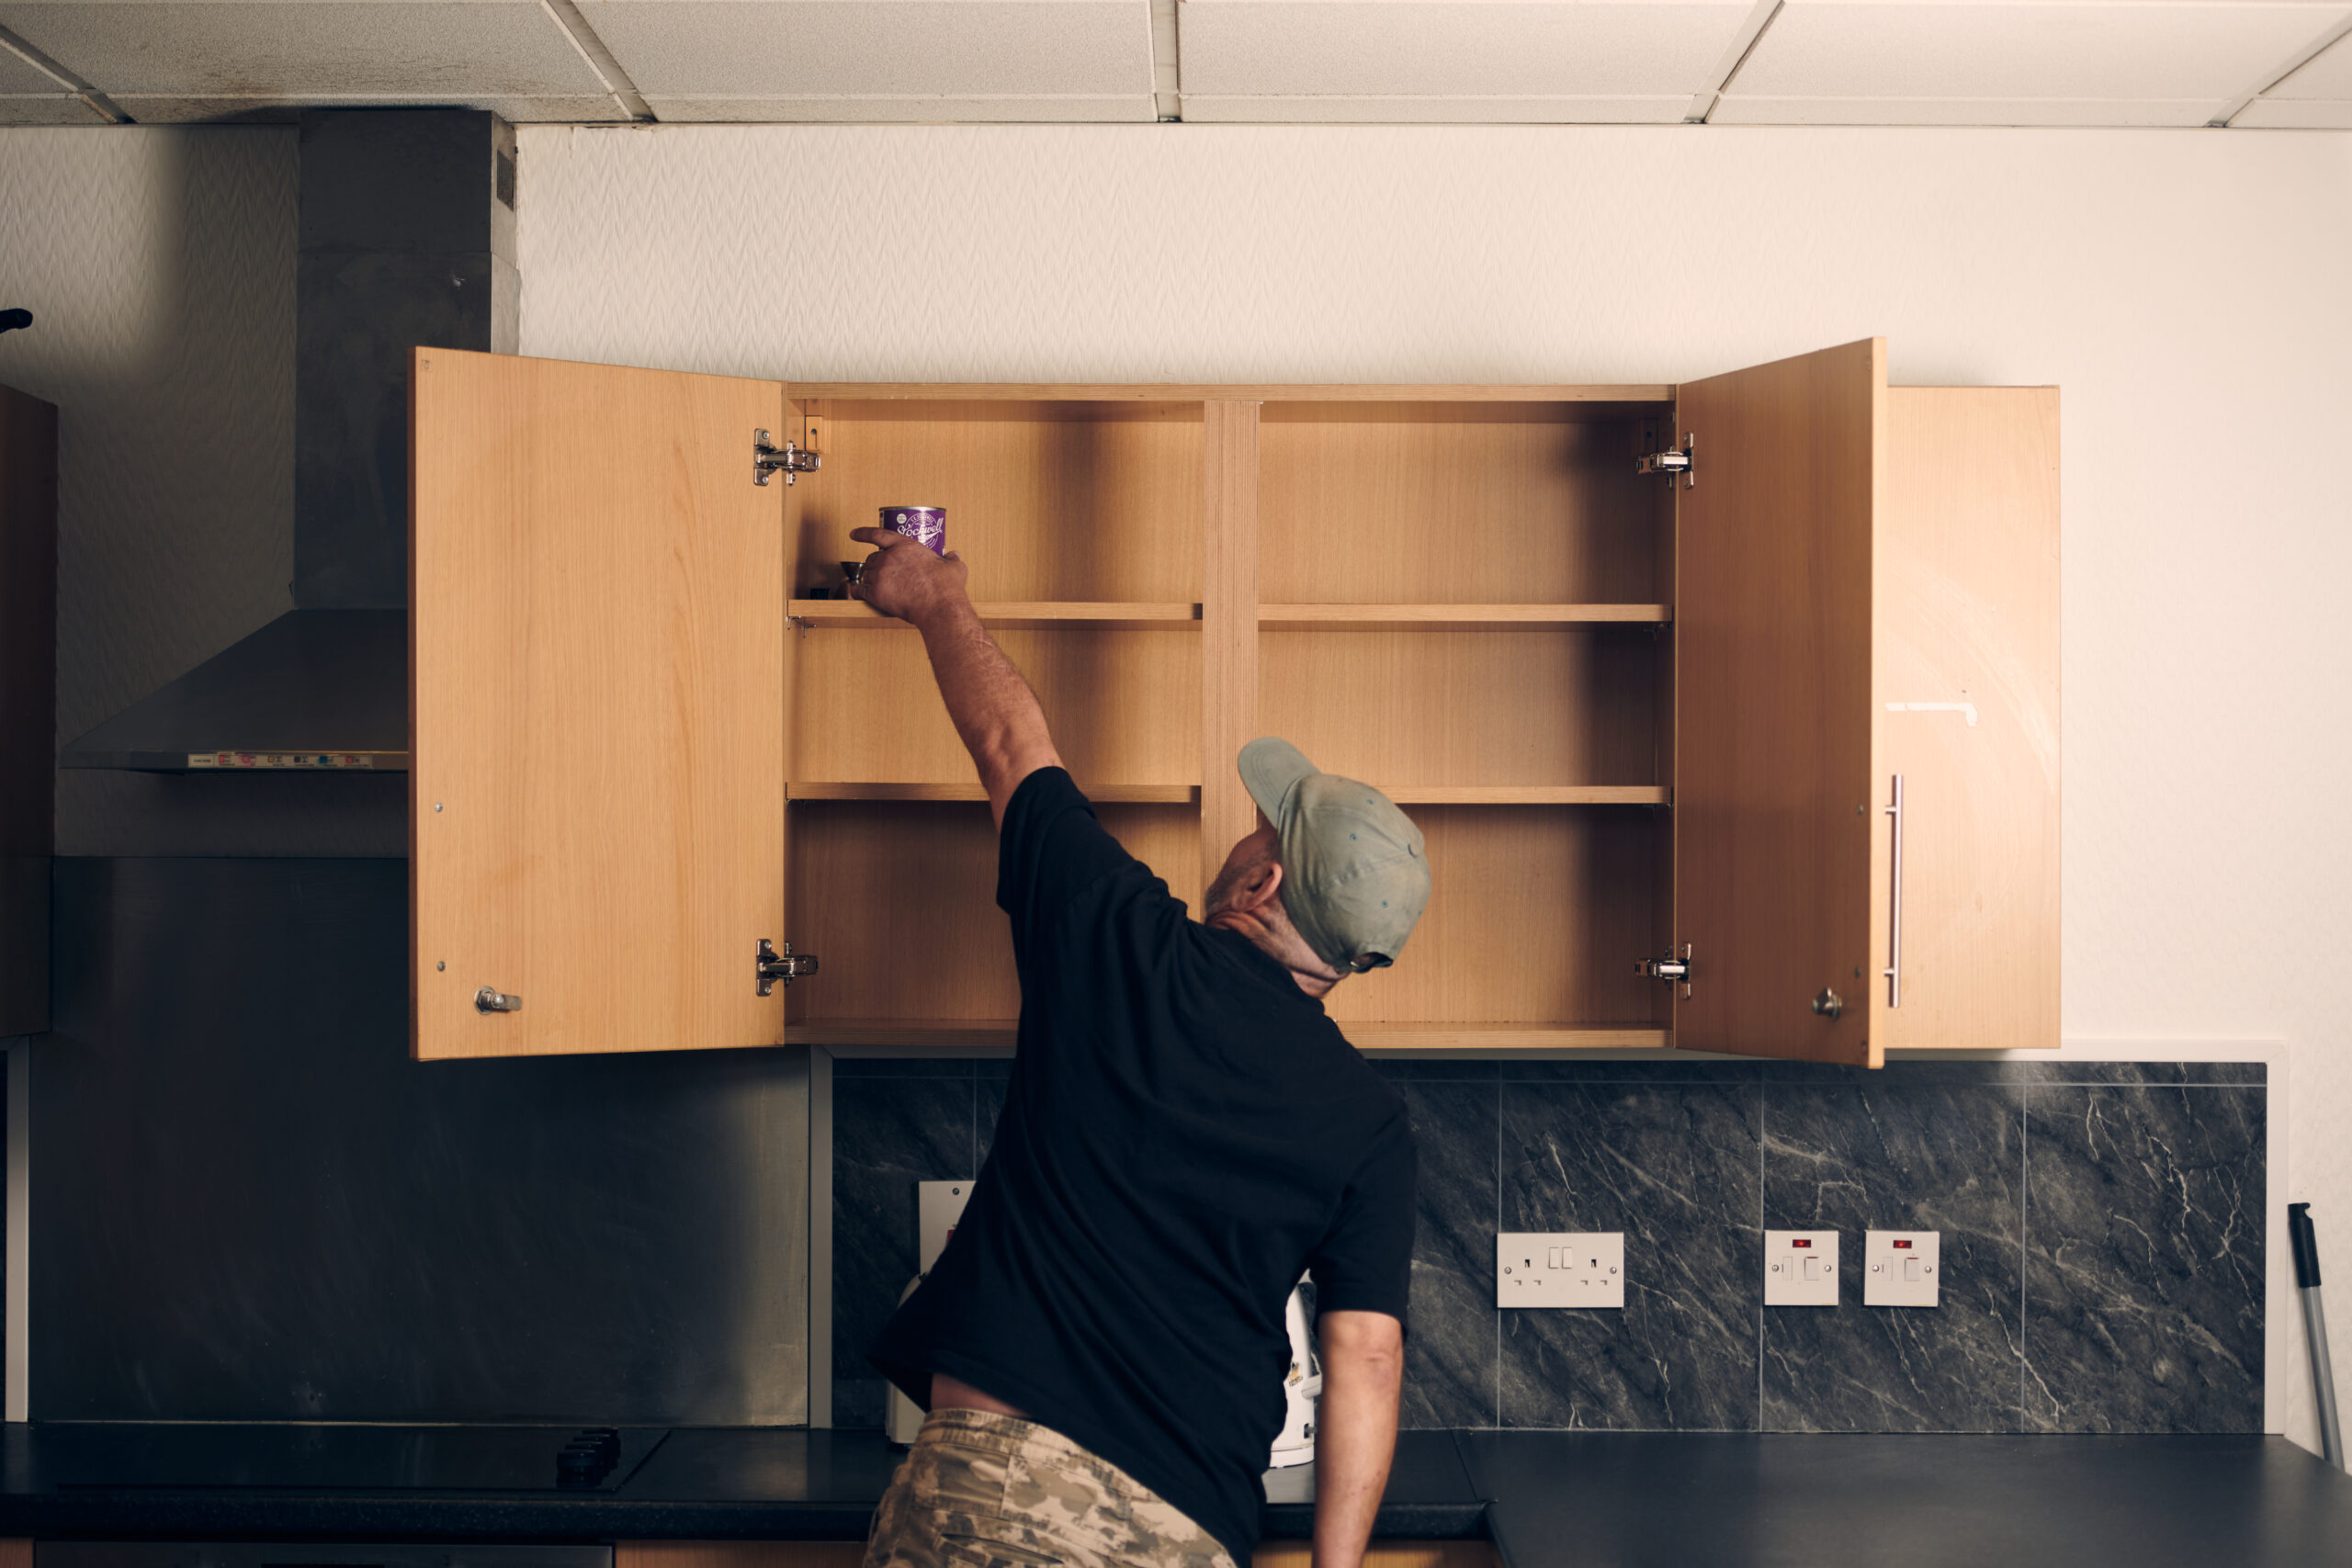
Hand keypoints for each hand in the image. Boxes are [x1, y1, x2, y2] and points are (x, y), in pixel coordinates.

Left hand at [849, 527, 970, 623]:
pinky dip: (858, 592)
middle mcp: (890, 557)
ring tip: (875, 585)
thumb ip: (951, 559)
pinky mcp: (876, 593)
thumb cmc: (946, 587)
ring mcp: (881, 575)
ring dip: (869, 579)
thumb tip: (955, 555)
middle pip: (872, 558)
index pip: (879, 535)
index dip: (863, 533)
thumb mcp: (954, 567)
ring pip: (867, 574)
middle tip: (879, 571)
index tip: (854, 534)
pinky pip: (861, 591)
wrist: (939, 607)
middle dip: (874, 564)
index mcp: (906, 546)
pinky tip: (857, 593)